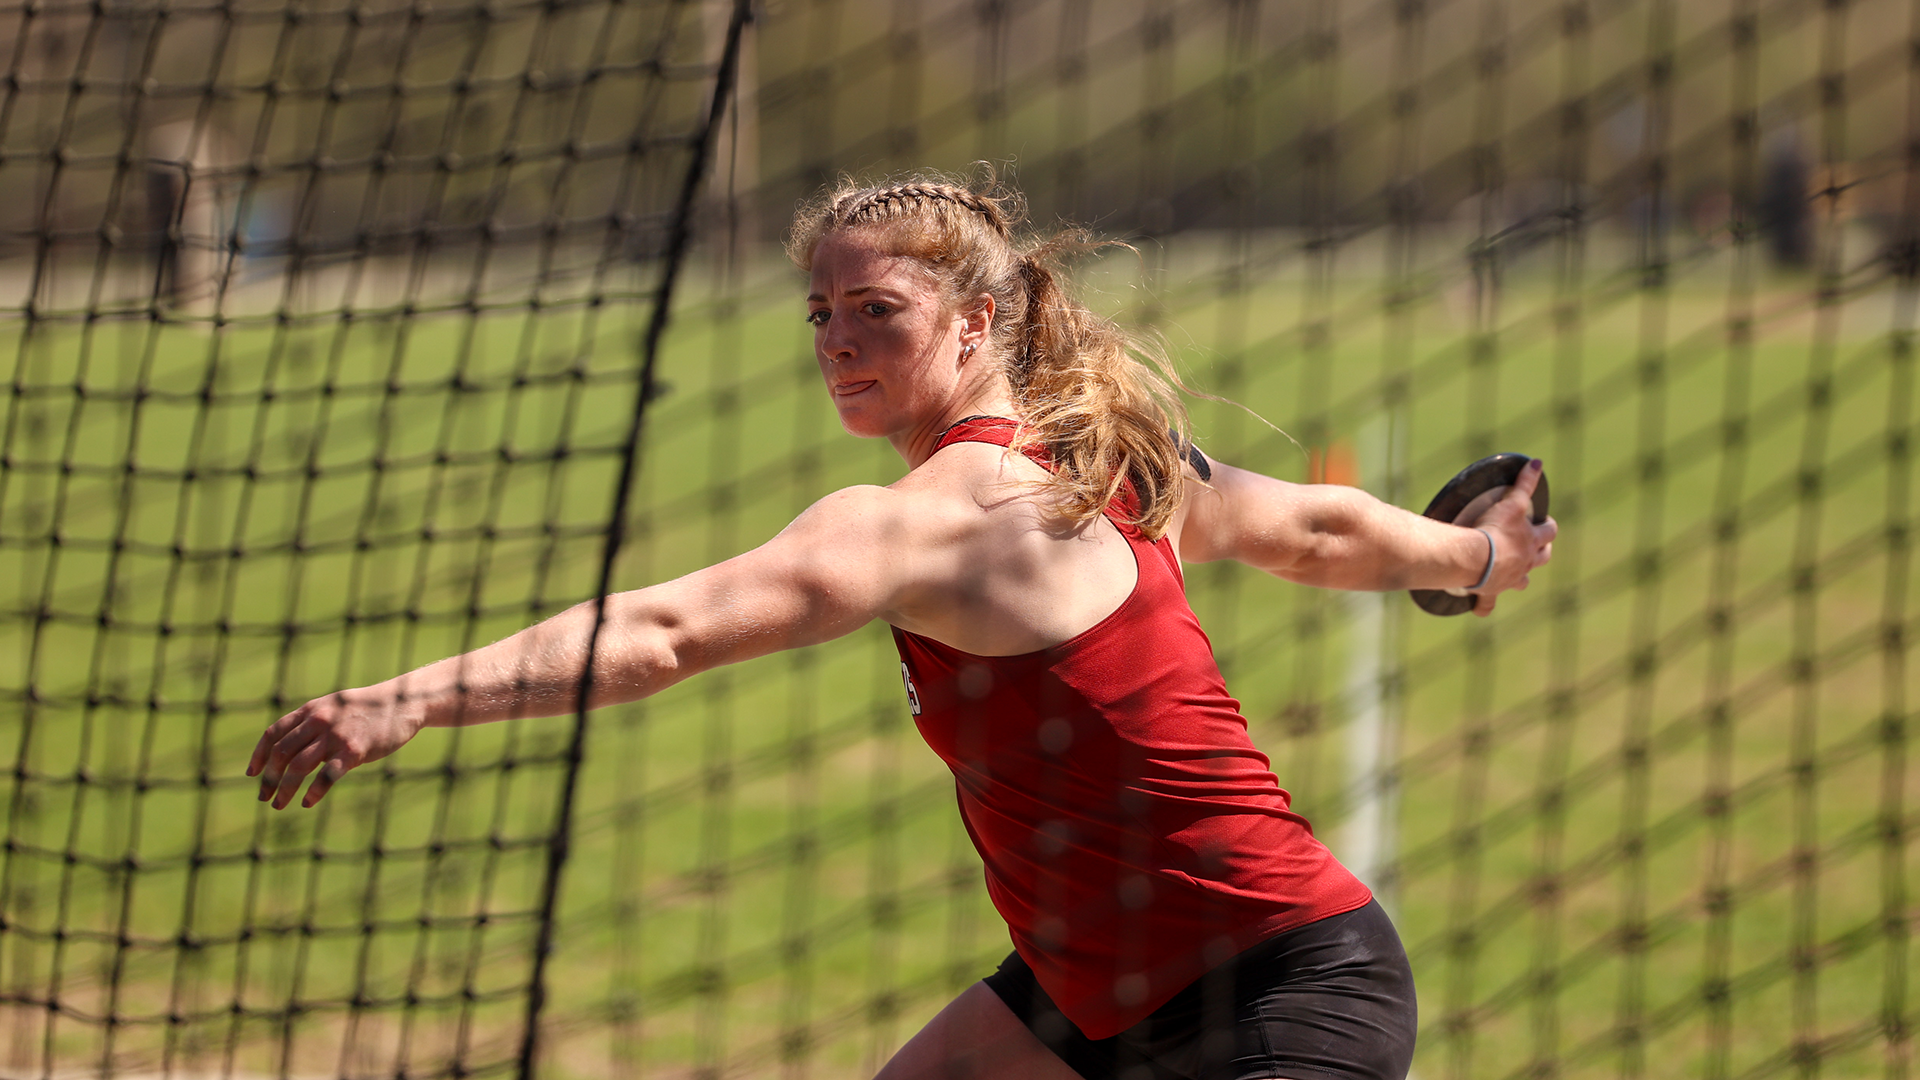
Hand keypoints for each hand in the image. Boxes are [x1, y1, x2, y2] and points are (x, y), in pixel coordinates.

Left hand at [247, 684, 426, 808]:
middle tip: (264, 796)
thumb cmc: (370, 708)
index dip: (259, 756)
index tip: (252, 774)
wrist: (404, 702)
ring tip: (279, 805)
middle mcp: (319, 721)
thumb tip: (293, 745)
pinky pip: (326, 775)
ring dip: (285, 789)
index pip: (274, 733)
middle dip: (269, 778)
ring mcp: (336, 736)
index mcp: (311, 710)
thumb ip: (314, 721)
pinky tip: (307, 802)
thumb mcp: (336, 707)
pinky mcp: (354, 751)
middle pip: (281, 753)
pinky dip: (314, 791)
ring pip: (298, 766)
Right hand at [1468, 458, 1556, 616]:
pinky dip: (1484, 606)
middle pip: (1541, 558)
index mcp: (1530, 542)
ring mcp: (1509, 580)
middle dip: (1540, 552)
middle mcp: (1525, 563)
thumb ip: (1524, 482)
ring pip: (1521, 581)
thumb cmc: (1493, 530)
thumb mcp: (1512, 502)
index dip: (1547, 526)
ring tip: (1514, 574)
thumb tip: (1538, 461)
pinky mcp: (1490, 592)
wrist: (1476, 558)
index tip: (1544, 521)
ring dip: (1520, 577)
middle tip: (1535, 546)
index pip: (1547, 532)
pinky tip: (1480, 608)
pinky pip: (1487, 604)